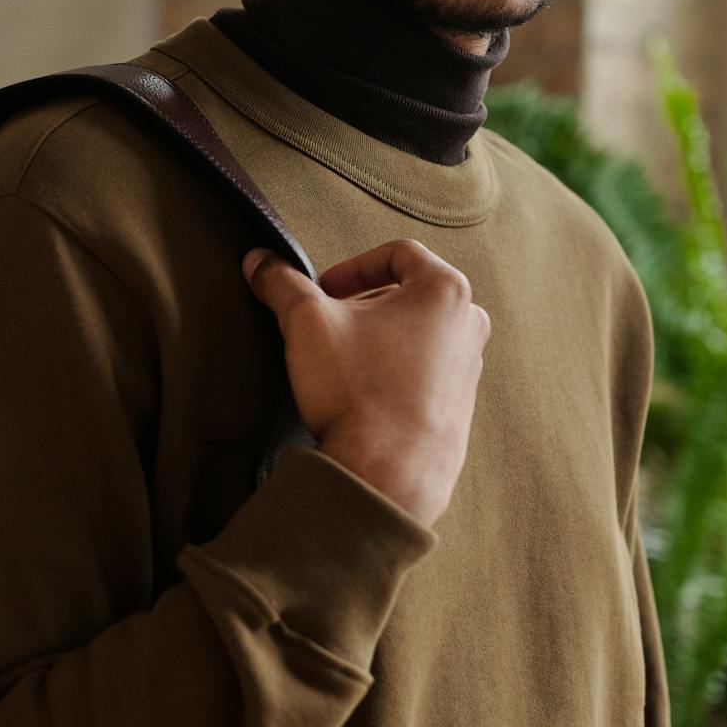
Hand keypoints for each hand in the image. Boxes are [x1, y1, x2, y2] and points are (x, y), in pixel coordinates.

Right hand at [242, 238, 490, 530]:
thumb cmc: (359, 390)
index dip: (353, 266)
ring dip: (379, 338)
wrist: (388, 472)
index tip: (324, 289)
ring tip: (343, 361)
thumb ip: (281, 283)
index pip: (398, 254)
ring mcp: (468, 369)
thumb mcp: (306, 322)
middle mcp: (468, 326)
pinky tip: (362, 394)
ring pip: (418, 334)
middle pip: (411, 294)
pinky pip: (424, 373)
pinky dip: (393, 372)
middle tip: (329, 323)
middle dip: (364, 304)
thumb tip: (258, 261)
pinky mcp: (459, 407)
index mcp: (445, 291)